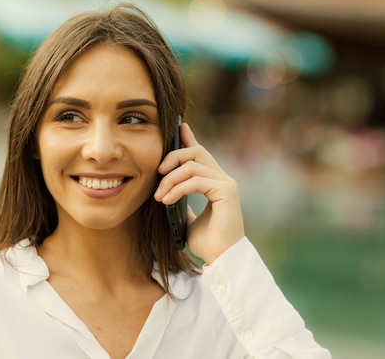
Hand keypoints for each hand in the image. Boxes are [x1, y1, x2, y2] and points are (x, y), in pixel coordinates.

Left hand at [154, 122, 244, 264]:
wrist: (220, 259)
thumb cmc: (205, 242)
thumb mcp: (185, 218)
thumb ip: (180, 202)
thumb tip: (165, 194)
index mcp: (213, 181)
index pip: (200, 153)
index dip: (188, 137)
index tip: (178, 126)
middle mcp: (222, 178)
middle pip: (195, 151)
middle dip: (172, 157)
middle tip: (157, 172)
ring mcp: (226, 183)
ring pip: (192, 165)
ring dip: (170, 179)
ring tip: (159, 196)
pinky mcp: (227, 191)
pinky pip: (196, 180)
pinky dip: (178, 188)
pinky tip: (166, 200)